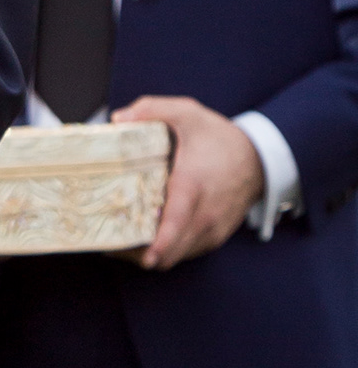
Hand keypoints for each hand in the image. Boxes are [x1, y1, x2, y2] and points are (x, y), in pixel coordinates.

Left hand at [111, 95, 263, 269]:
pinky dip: (165, 250)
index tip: (126, 251)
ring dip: (148, 254)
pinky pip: (185, 253)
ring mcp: (211, 230)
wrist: (260, 159)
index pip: (174, 227)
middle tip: (108, 242)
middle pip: (167, 253)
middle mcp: (204, 215)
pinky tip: (147, 236)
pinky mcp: (214, 237)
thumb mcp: (187, 112)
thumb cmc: (220, 138)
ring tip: (122, 240)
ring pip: (174, 257)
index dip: (152, 246)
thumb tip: (117, 119)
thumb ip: (151, 109)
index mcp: (192, 186)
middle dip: (135, 254)